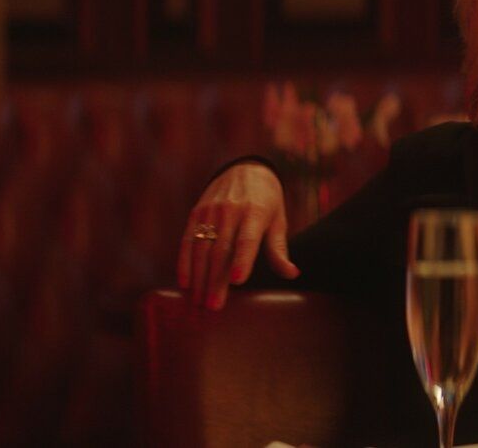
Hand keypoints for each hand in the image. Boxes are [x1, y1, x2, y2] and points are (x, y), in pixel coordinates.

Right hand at [176, 161, 299, 309]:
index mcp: (256, 213)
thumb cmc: (267, 202)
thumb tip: (292, 274)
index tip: (237, 281)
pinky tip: (185, 283)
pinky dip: (184, 262)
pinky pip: (187, 240)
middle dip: (216, 280)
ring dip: (199, 277)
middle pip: (222, 250)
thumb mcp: (278, 221)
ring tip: (199, 301)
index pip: (247, 239)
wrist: (245, 169)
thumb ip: (279, 250)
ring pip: (202, 248)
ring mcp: (211, 211)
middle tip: (213, 306)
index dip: (242, 260)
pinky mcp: (196, 213)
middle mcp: (231, 211)